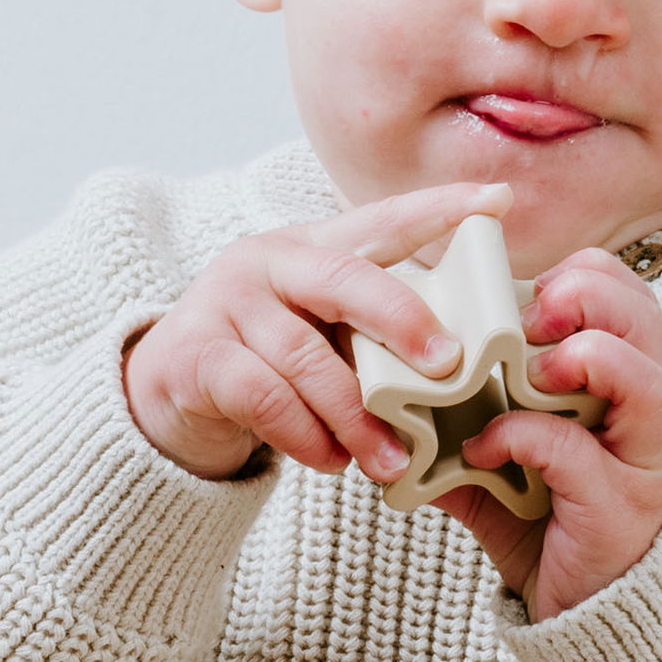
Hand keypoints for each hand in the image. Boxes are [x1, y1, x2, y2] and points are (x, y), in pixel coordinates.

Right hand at [123, 181, 518, 483]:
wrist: (162, 400)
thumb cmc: (264, 366)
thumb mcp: (318, 335)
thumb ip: (367, 337)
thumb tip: (454, 372)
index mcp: (310, 248)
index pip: (381, 221)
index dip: (440, 209)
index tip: (498, 200)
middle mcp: (266, 261)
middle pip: (345, 279)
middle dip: (403, 320)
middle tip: (449, 366)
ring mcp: (225, 303)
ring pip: (308, 357)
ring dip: (356, 416)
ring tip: (390, 458)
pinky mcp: (195, 356)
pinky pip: (265, 397)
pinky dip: (305, 434)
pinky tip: (330, 461)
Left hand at [442, 249, 661, 619]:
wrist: (592, 620)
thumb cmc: (551, 528)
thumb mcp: (500, 462)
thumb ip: (458, 422)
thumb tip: (383, 391)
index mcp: (622, 388)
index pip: (628, 300)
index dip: (584, 278)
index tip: (527, 288)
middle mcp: (644, 417)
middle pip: (645, 321)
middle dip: (587, 297)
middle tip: (532, 310)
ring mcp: (641, 463)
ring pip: (642, 382)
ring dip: (582, 358)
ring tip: (530, 367)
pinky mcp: (621, 510)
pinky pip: (578, 455)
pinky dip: (523, 438)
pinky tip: (483, 449)